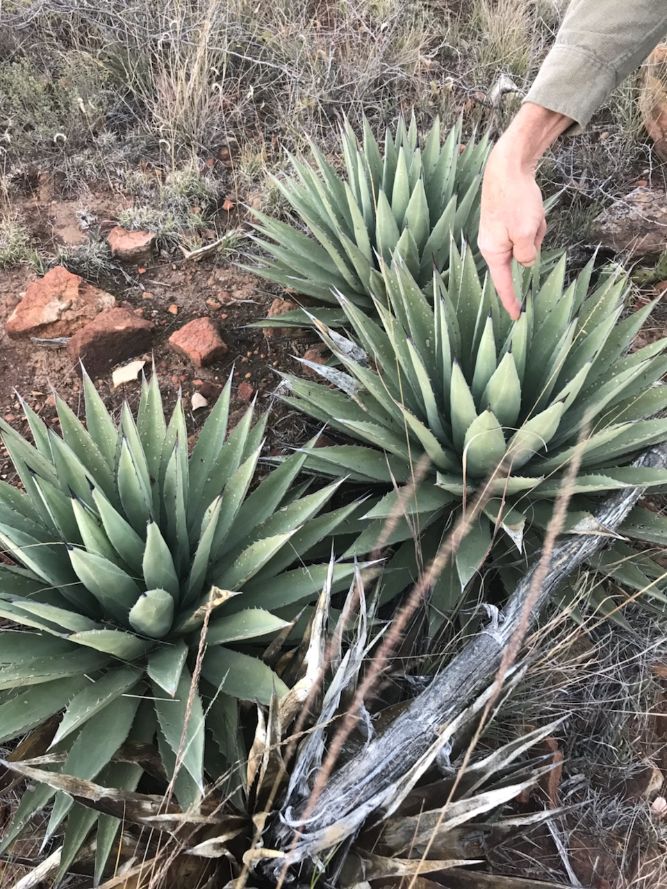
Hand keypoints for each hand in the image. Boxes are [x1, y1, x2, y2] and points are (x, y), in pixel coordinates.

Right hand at [478, 103, 571, 319]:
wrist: (507, 165)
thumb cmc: (514, 199)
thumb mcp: (526, 233)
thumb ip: (528, 255)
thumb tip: (527, 262)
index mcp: (493, 252)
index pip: (503, 285)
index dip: (511, 302)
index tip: (517, 318)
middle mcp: (492, 245)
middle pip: (522, 258)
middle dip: (534, 242)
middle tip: (532, 220)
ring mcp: (499, 232)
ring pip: (528, 242)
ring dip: (536, 229)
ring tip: (531, 210)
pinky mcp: (506, 221)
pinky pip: (527, 229)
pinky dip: (534, 220)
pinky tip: (530, 206)